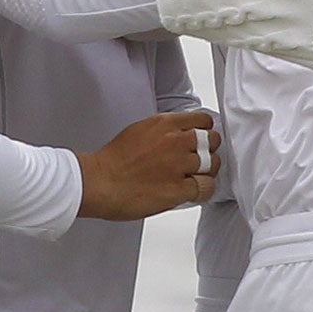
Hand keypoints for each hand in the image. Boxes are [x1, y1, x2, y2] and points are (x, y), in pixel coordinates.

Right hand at [77, 110, 220, 219]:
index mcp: (164, 124)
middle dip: (210, 150)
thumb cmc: (113, 161)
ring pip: (213, 164)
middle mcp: (175, 141)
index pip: (203, 120)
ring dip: (209, 171)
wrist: (99, 182)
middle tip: (203, 160)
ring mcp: (179, 165)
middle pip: (212, 141)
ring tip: (199, 177)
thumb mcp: (139, 131)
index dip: (206, 131)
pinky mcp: (179, 188)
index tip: (203, 139)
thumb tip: (176, 136)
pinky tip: (196, 192)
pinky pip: (206, 187)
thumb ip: (162, 131)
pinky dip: (205, 190)